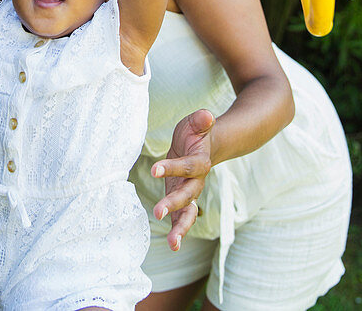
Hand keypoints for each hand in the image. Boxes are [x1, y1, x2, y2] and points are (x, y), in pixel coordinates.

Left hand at [150, 108, 214, 250]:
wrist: (206, 145)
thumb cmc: (197, 133)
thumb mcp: (197, 123)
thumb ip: (201, 121)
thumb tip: (206, 115)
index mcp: (200, 161)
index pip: (187, 166)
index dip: (172, 168)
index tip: (155, 170)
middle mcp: (197, 181)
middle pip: (188, 195)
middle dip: (174, 203)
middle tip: (158, 212)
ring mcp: (190, 191)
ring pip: (188, 212)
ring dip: (180, 227)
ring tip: (173, 244)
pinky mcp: (182, 197)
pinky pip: (181, 216)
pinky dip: (178, 230)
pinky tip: (173, 245)